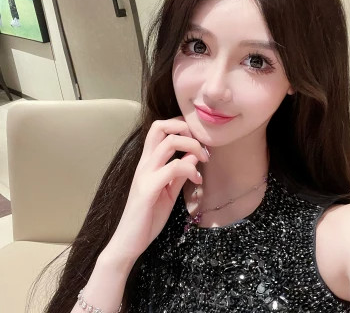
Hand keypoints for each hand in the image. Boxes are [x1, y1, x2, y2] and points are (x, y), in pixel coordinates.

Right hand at [103, 116, 208, 265]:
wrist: (129, 242)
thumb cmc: (148, 216)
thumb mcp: (169, 191)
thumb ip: (180, 173)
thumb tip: (194, 156)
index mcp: (148, 162)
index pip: (159, 128)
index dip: (179, 125)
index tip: (197, 138)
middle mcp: (145, 163)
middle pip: (160, 126)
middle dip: (185, 128)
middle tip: (202, 145)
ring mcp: (145, 174)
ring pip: (169, 142)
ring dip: (192, 146)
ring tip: (204, 159)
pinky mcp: (148, 188)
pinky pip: (173, 168)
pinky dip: (190, 169)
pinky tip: (197, 180)